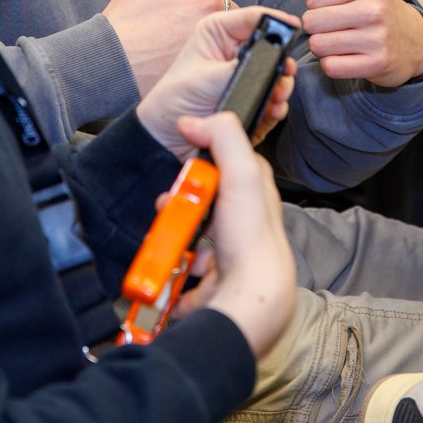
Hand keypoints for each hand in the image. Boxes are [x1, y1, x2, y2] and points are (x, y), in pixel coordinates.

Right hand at [102, 0, 224, 96]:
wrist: (103, 65)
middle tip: (177, 38)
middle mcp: (210, 31)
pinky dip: (199, 74)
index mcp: (203, 4)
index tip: (183, 19)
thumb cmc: (121, 26)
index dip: (205, 12)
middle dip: (210, 33)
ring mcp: (207, 58)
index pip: (223, 5)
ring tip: (175, 56)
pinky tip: (175, 73)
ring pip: (218, 52)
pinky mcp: (199, 80)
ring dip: (207, 53)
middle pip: (225, 30)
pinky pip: (210, 75)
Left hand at [136, 5, 299, 159]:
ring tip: (275, 99)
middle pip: (274, 47)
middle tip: (284, 75)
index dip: (277, 21)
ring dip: (281, 88)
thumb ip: (243, 67)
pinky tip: (270, 111)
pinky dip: (276, 106)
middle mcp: (236, 49)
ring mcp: (246, 74)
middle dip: (281, 64)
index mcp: (220, 32)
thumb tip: (272, 61)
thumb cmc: (174, 99)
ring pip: (278, 74)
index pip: (255, 17)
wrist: (167, 136)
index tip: (294, 28)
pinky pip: (274, 98)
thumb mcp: (207, 77)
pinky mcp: (252, 96)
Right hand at [169, 110, 295, 358]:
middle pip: (203, 204)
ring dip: (172, 237)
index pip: (231, 168)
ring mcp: (227, 258)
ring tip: (166, 239)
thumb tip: (194, 121)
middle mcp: (244, 228)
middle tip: (170, 205)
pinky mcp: (210, 284)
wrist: (246, 301)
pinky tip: (170, 268)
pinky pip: (181, 274)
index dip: (207, 162)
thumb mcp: (242, 174)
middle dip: (179, 203)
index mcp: (256, 200)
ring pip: (189, 239)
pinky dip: (171, 271)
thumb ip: (223, 137)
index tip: (188, 166)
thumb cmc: (251, 241)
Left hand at [302, 0, 422, 87]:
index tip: (336, 5)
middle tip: (339, 25)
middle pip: (312, 22)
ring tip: (345, 40)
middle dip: (320, 27)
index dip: (319, 4)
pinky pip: (332, 67)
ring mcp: (376, 38)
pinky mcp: (376, 64)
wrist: (414, 41)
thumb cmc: (381, 3)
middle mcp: (373, 10)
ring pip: (320, 46)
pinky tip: (351, 56)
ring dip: (326, 47)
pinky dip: (335, 65)